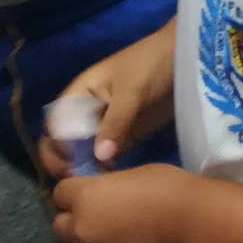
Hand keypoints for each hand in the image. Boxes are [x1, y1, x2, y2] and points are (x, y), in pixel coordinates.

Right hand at [37, 27, 175, 179]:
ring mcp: (105, 125)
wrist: (187, 57)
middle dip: (64, 162)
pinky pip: (106, 156)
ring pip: (83, 153)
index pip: (56, 125)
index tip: (70, 164)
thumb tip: (99, 157)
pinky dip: (104, 168)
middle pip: (62, 143)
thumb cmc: (153, 64)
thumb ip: (115, 122)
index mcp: (80, 94)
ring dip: (84, 169)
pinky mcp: (124, 136)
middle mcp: (87, 112)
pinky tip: (112, 179)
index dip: (57, 146)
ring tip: (96, 184)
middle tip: (79, 179)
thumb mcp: (132, 90)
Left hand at [52, 167, 200, 242]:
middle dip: (75, 219)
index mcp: (85, 196)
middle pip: (58, 225)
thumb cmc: (169, 189)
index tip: (92, 192)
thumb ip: (108, 187)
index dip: (76, 191)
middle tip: (98, 217)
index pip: (60, 193)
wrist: (192, 223)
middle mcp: (79, 228)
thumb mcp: (133, 174)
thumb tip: (103, 196)